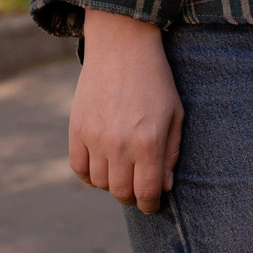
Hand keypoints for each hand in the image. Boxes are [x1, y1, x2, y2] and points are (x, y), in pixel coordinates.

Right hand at [68, 11, 183, 212]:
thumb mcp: (175, 114)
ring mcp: (94, 138)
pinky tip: (101, 167)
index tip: (152, 204)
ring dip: (111, 183)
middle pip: (121, 192)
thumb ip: (171, 153)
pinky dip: (89, 174)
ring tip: (122, 171)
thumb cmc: (156, 80)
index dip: (150, 205)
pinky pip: (78, 168)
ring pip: (99, 183)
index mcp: (148, 142)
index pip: (146, 192)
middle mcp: (119, 145)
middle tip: (138, 189)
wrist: (122, 47)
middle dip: (132, 196)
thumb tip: (162, 187)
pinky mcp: (76, 129)